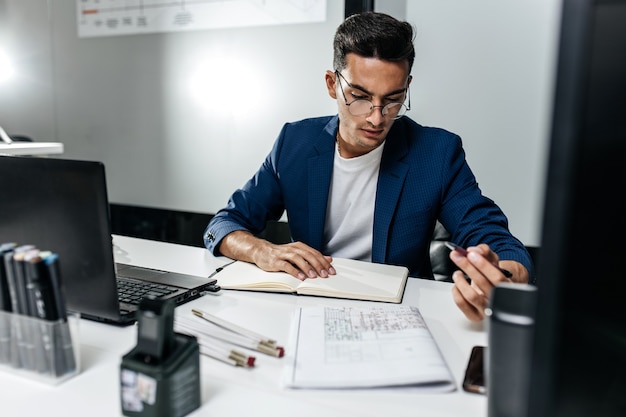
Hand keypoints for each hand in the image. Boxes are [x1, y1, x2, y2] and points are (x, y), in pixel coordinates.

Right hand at [218, 231, 335, 279]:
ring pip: (298, 259)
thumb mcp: (298, 253)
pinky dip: (294, 271)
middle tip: (325, 274)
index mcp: (299, 247)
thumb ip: (312, 256)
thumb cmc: (280, 254)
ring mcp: (284, 255)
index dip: (324, 262)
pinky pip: (286, 266)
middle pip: (308, 255)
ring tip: (314, 276)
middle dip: (318, 265)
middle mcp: (293, 249)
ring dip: (307, 267)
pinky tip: (300, 277)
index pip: (314, 253)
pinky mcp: (276, 261)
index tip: (331, 270)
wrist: (262, 251)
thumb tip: (328, 259)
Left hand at [449, 244, 528, 321]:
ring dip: (460, 281)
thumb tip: (474, 250)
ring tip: (457, 273)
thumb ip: (484, 252)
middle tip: (458, 256)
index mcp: (507, 286)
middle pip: (482, 283)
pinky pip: (462, 303)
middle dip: (467, 266)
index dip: (483, 265)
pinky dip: (456, 291)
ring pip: (471, 295)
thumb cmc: (492, 275)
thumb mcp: (492, 260)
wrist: (494, 291)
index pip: (497, 277)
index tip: (471, 254)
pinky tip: (457, 284)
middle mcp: (498, 299)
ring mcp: (487, 309)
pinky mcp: (475, 315)